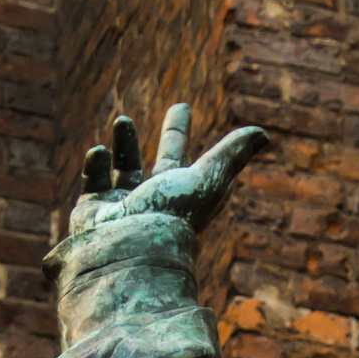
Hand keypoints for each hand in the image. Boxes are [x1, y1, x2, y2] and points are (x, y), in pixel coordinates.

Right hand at [68, 104, 268, 235]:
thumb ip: (233, 155)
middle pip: (152, 166)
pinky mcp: (92, 216)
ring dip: (122, 146)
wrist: (130, 252)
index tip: (182, 106)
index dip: (179, 131)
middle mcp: (151, 203)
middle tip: (143, 115)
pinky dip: (95, 165)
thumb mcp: (208, 180)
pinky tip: (99, 151)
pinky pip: (93, 185)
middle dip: (151, 140)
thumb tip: (265, 135)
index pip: (179, 156)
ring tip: (124, 120)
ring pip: (120, 174)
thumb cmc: (172, 215)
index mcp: (177, 195)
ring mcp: (121, 210)